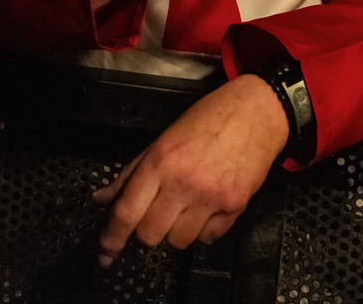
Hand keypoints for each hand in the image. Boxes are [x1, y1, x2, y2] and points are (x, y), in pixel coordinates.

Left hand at [93, 74, 288, 264]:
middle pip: (150, 234)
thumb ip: (133, 171)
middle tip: (154, 217)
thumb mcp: (165, 137)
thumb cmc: (211, 117)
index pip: (127, 211)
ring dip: (176, 231)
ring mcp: (211, 196)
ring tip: (185, 208)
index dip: (111, 237)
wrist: (259, 110)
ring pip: (179, 242)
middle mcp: (185, 182)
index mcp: (162, 160)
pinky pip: (208, 238)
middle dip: (147, 231)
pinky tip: (207, 208)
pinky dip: (204, 230)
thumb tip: (103, 199)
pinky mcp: (235, 206)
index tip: (105, 251)